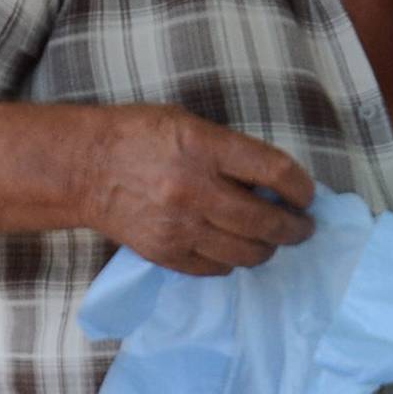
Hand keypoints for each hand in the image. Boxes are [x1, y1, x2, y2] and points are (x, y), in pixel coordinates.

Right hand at [83, 106, 313, 275]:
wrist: (84, 169)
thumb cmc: (140, 136)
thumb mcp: (189, 124)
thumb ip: (230, 151)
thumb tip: (274, 183)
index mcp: (204, 148)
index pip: (274, 172)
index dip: (302, 188)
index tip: (307, 196)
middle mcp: (194, 190)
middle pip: (266, 222)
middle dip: (295, 229)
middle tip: (302, 228)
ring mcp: (179, 227)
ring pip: (246, 253)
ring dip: (267, 249)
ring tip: (271, 241)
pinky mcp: (165, 254)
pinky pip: (216, 269)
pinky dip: (232, 262)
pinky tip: (232, 250)